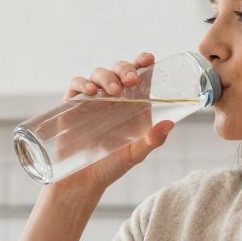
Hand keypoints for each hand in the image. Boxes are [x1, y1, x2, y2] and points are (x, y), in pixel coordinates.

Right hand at [51, 52, 174, 196]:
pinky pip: (75, 86)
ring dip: (106, 76)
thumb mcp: (135, 154)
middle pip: (118, 69)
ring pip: (98, 74)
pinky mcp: (72, 106)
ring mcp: (91, 100)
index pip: (139, 75)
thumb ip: (152, 140)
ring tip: (113, 90)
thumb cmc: (111, 166)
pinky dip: (82, 84)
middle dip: (125, 68)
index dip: (143, 62)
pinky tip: (90, 92)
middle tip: (130, 80)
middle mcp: (112, 98)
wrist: (81, 181)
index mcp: (132, 103)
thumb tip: (169, 124)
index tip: (148, 60)